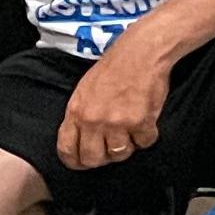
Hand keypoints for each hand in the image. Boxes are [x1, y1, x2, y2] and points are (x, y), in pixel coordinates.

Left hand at [54, 38, 173, 168]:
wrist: (141, 52)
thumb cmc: (115, 67)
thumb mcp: (85, 90)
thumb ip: (80, 116)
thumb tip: (81, 140)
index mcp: (76, 112)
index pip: (67, 150)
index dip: (75, 161)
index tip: (84, 162)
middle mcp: (93, 120)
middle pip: (93, 159)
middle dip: (103, 158)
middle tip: (112, 148)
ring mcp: (117, 122)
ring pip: (120, 154)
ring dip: (128, 146)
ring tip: (131, 131)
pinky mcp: (141, 121)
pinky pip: (144, 143)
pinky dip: (147, 135)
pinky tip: (147, 121)